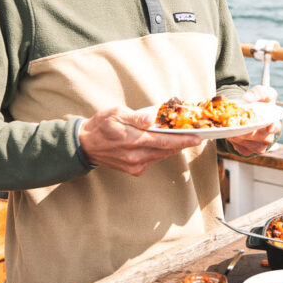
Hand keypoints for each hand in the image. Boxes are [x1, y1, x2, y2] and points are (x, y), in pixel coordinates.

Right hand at [78, 105, 202, 175]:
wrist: (85, 146)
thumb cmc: (100, 125)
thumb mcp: (115, 113)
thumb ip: (135, 116)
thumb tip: (152, 118)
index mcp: (132, 140)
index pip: (163, 140)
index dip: (182, 139)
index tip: (197, 137)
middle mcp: (135, 156)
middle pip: (166, 150)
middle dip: (183, 142)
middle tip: (197, 135)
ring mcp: (135, 165)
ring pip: (161, 155)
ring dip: (174, 147)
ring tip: (185, 137)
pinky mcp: (134, 170)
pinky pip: (154, 160)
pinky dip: (162, 152)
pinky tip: (166, 144)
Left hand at [227, 85, 281, 155]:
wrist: (246, 111)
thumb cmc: (258, 102)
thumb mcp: (260, 92)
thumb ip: (257, 93)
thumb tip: (248, 98)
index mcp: (274, 122)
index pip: (276, 127)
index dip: (273, 127)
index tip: (268, 128)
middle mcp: (268, 136)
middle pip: (260, 137)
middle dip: (248, 130)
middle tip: (237, 123)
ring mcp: (259, 145)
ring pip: (249, 144)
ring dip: (239, 136)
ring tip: (232, 126)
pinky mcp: (248, 150)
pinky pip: (241, 148)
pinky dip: (234, 141)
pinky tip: (232, 133)